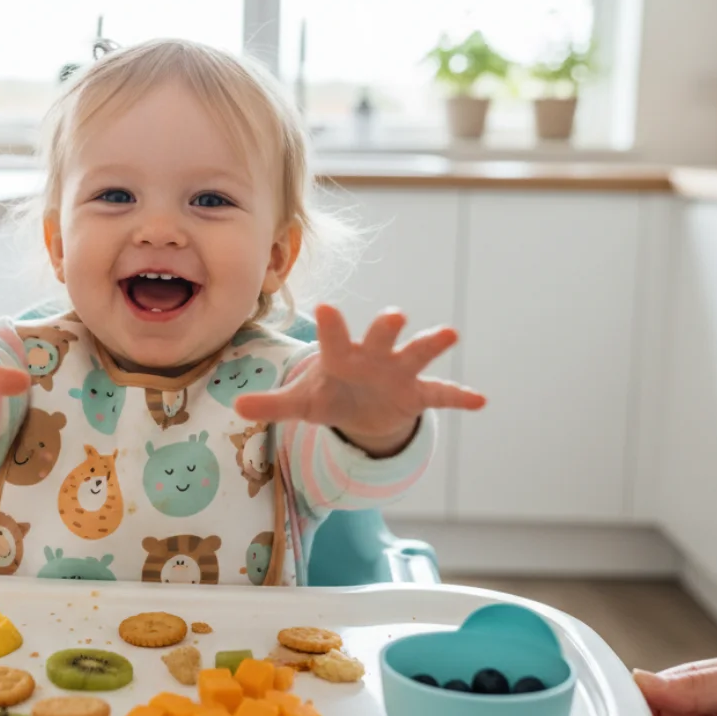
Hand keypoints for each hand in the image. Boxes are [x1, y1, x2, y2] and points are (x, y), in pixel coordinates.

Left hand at [234, 304, 484, 456]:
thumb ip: (273, 404)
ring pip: (417, 353)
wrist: (361, 408)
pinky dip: (460, 397)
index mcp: (342, 356)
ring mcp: (399, 372)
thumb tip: (237, 408)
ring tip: (449, 333)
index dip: (331, 325)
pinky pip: (441, 394)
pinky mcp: (418, 393)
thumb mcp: (302, 404)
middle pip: (381, 335)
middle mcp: (373, 356)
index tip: (325, 307)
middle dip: (387, 326)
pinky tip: (480, 400)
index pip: (334, 337)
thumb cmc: (330, 396)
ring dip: (431, 344)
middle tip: (394, 315)